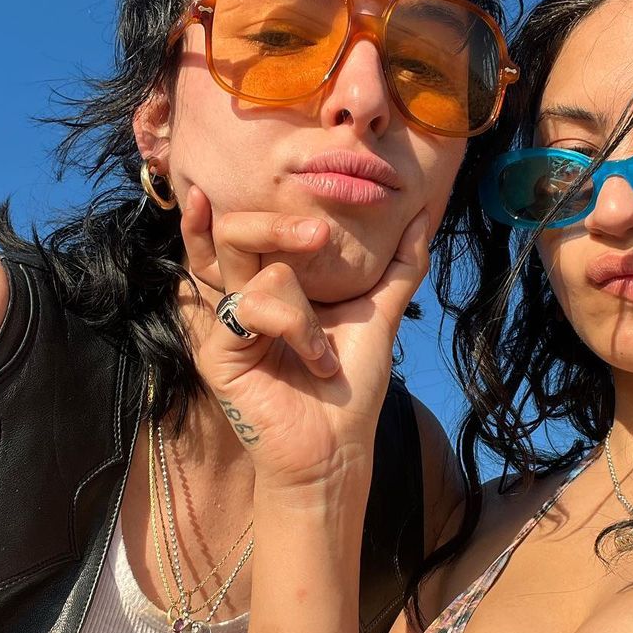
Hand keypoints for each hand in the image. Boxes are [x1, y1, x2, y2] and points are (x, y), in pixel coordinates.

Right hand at [182, 188, 430, 493]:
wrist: (338, 447)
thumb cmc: (351, 387)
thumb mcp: (379, 313)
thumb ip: (399, 264)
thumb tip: (420, 215)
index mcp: (270, 286)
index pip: (236, 235)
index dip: (216, 212)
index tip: (212, 185)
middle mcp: (242, 298)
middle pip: (233, 232)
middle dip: (276, 223)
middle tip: (318, 235)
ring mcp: (227, 323)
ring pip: (248, 261)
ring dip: (302, 302)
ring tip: (324, 348)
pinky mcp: (218, 350)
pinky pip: (253, 305)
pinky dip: (297, 328)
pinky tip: (313, 362)